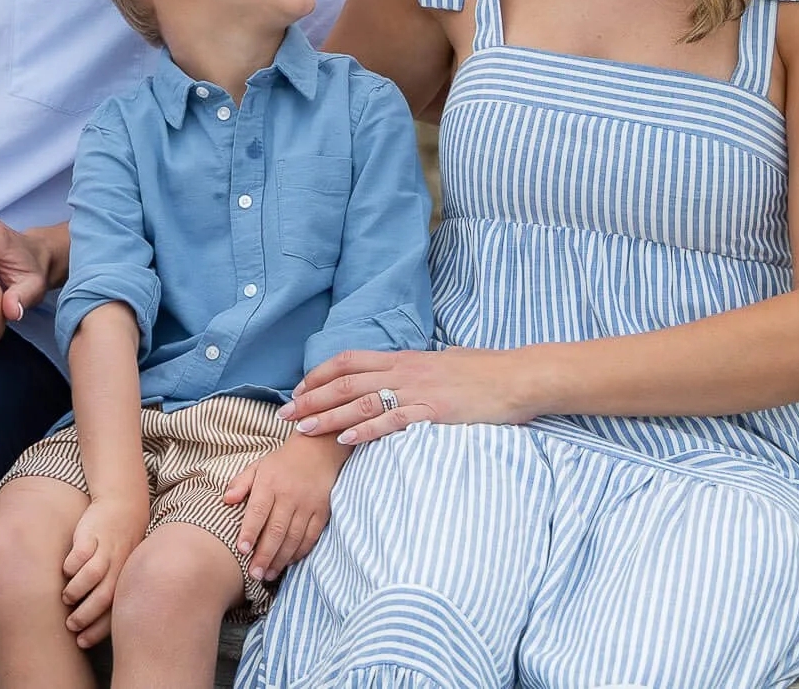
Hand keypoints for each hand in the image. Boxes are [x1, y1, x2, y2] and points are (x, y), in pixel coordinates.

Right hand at [60, 493, 147, 648]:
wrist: (122, 503)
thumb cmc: (118, 545)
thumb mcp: (122, 568)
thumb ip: (110, 591)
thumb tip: (91, 626)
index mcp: (126, 577)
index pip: (114, 610)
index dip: (98, 630)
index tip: (83, 642)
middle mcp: (119, 564)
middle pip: (105, 596)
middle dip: (86, 615)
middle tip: (71, 625)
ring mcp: (107, 548)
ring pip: (94, 574)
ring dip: (78, 590)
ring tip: (66, 598)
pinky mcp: (93, 533)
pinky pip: (82, 552)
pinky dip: (72, 564)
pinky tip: (65, 571)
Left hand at [222, 432, 350, 583]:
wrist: (319, 450)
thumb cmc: (282, 462)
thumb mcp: (258, 466)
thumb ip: (240, 483)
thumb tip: (225, 500)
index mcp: (270, 483)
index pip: (258, 510)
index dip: (249, 531)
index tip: (241, 550)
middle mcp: (289, 495)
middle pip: (276, 530)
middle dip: (264, 555)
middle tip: (254, 574)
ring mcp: (307, 504)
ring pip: (293, 537)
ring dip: (280, 559)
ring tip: (268, 575)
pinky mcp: (322, 511)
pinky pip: (311, 537)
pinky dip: (299, 552)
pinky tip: (288, 562)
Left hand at [281, 347, 537, 445]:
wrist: (515, 377)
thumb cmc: (481, 373)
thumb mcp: (440, 364)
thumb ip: (414, 371)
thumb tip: (398, 377)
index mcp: (403, 358)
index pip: (348, 361)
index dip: (318, 375)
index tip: (297, 390)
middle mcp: (403, 370)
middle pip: (345, 382)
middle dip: (310, 398)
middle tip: (283, 415)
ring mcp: (417, 391)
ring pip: (361, 402)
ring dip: (327, 416)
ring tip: (302, 429)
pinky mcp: (433, 412)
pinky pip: (391, 421)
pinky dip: (364, 430)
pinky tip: (343, 440)